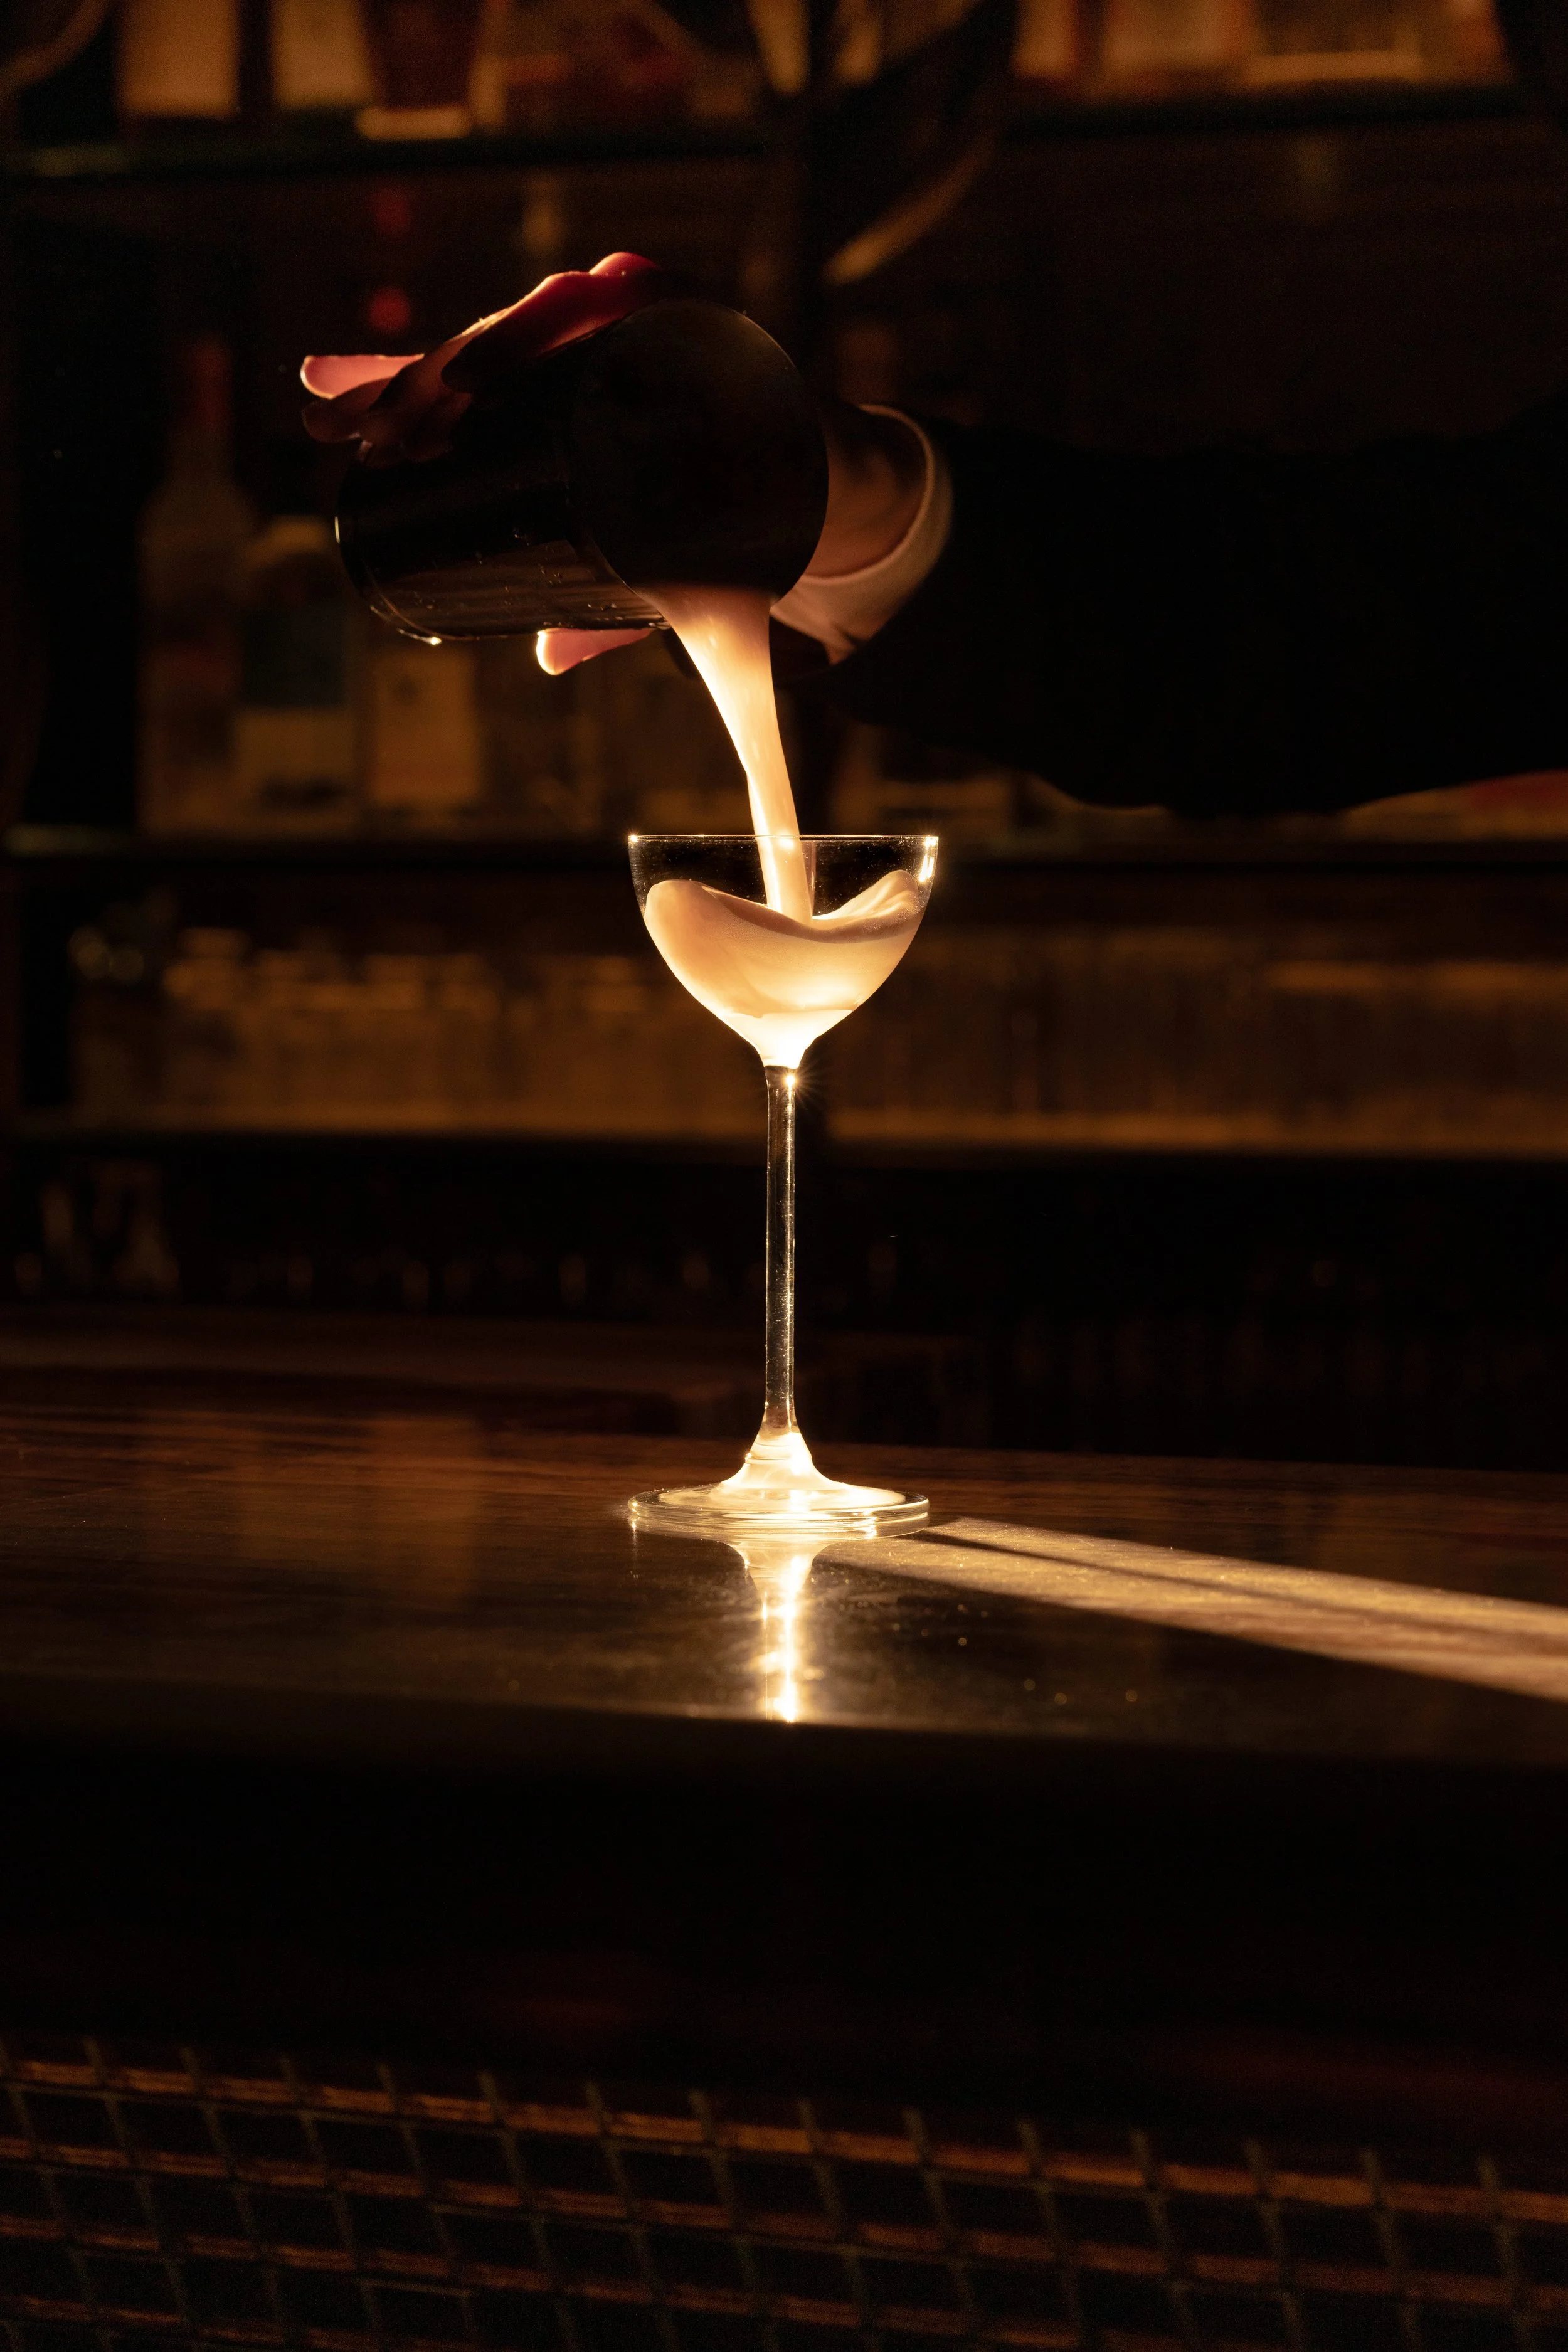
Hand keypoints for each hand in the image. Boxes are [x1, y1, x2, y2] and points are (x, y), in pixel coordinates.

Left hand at [303, 258, 925, 675]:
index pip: (462, 379)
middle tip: (365, 425)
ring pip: (544, 316)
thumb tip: (547, 656)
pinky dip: (601, 302)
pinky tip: (567, 308)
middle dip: (416, 379)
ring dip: (488, 348)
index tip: (320, 407)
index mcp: (565, 391)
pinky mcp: (700, 312)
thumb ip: (603, 611)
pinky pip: (641, 294)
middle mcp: (595, 344)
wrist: (829, 491)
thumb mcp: (653, 574)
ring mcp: (643, 321)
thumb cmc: (730, 524)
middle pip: (485, 345)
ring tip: (438, 399)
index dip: (387, 385)